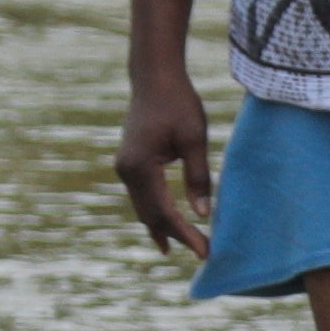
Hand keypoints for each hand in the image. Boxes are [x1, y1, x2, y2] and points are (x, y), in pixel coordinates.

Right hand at [115, 74, 216, 262]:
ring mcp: (124, 167)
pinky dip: (154, 213)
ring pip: (143, 208)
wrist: (154, 77)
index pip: (164, 211)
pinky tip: (164, 228)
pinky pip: (141, 196)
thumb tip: (204, 214)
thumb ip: (198, 177)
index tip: (205, 251)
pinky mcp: (129, 163)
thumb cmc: (178, 102)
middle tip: (203, 253)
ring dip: (162, 228)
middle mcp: (126, 170)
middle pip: (150, 215)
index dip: (185, 233)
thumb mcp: (195, 139)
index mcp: (140, 166)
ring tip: (179, 249)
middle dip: (175, 235)